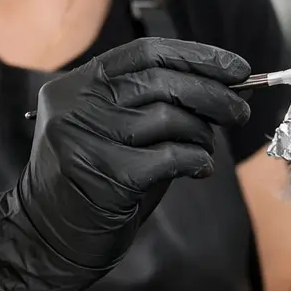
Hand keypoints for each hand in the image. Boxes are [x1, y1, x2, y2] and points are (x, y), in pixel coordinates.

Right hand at [0, 37, 250, 290]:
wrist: (50, 238)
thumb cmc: (97, 182)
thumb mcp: (120, 132)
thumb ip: (160, 105)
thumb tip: (227, 86)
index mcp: (78, 84)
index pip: (147, 52)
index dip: (197, 56)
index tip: (237, 69)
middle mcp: (77, 104)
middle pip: (162, 81)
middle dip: (214, 94)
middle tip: (240, 110)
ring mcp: (86, 137)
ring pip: (170, 117)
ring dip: (202, 134)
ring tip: (205, 150)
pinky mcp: (105, 174)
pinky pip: (171, 157)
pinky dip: (195, 161)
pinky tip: (198, 170)